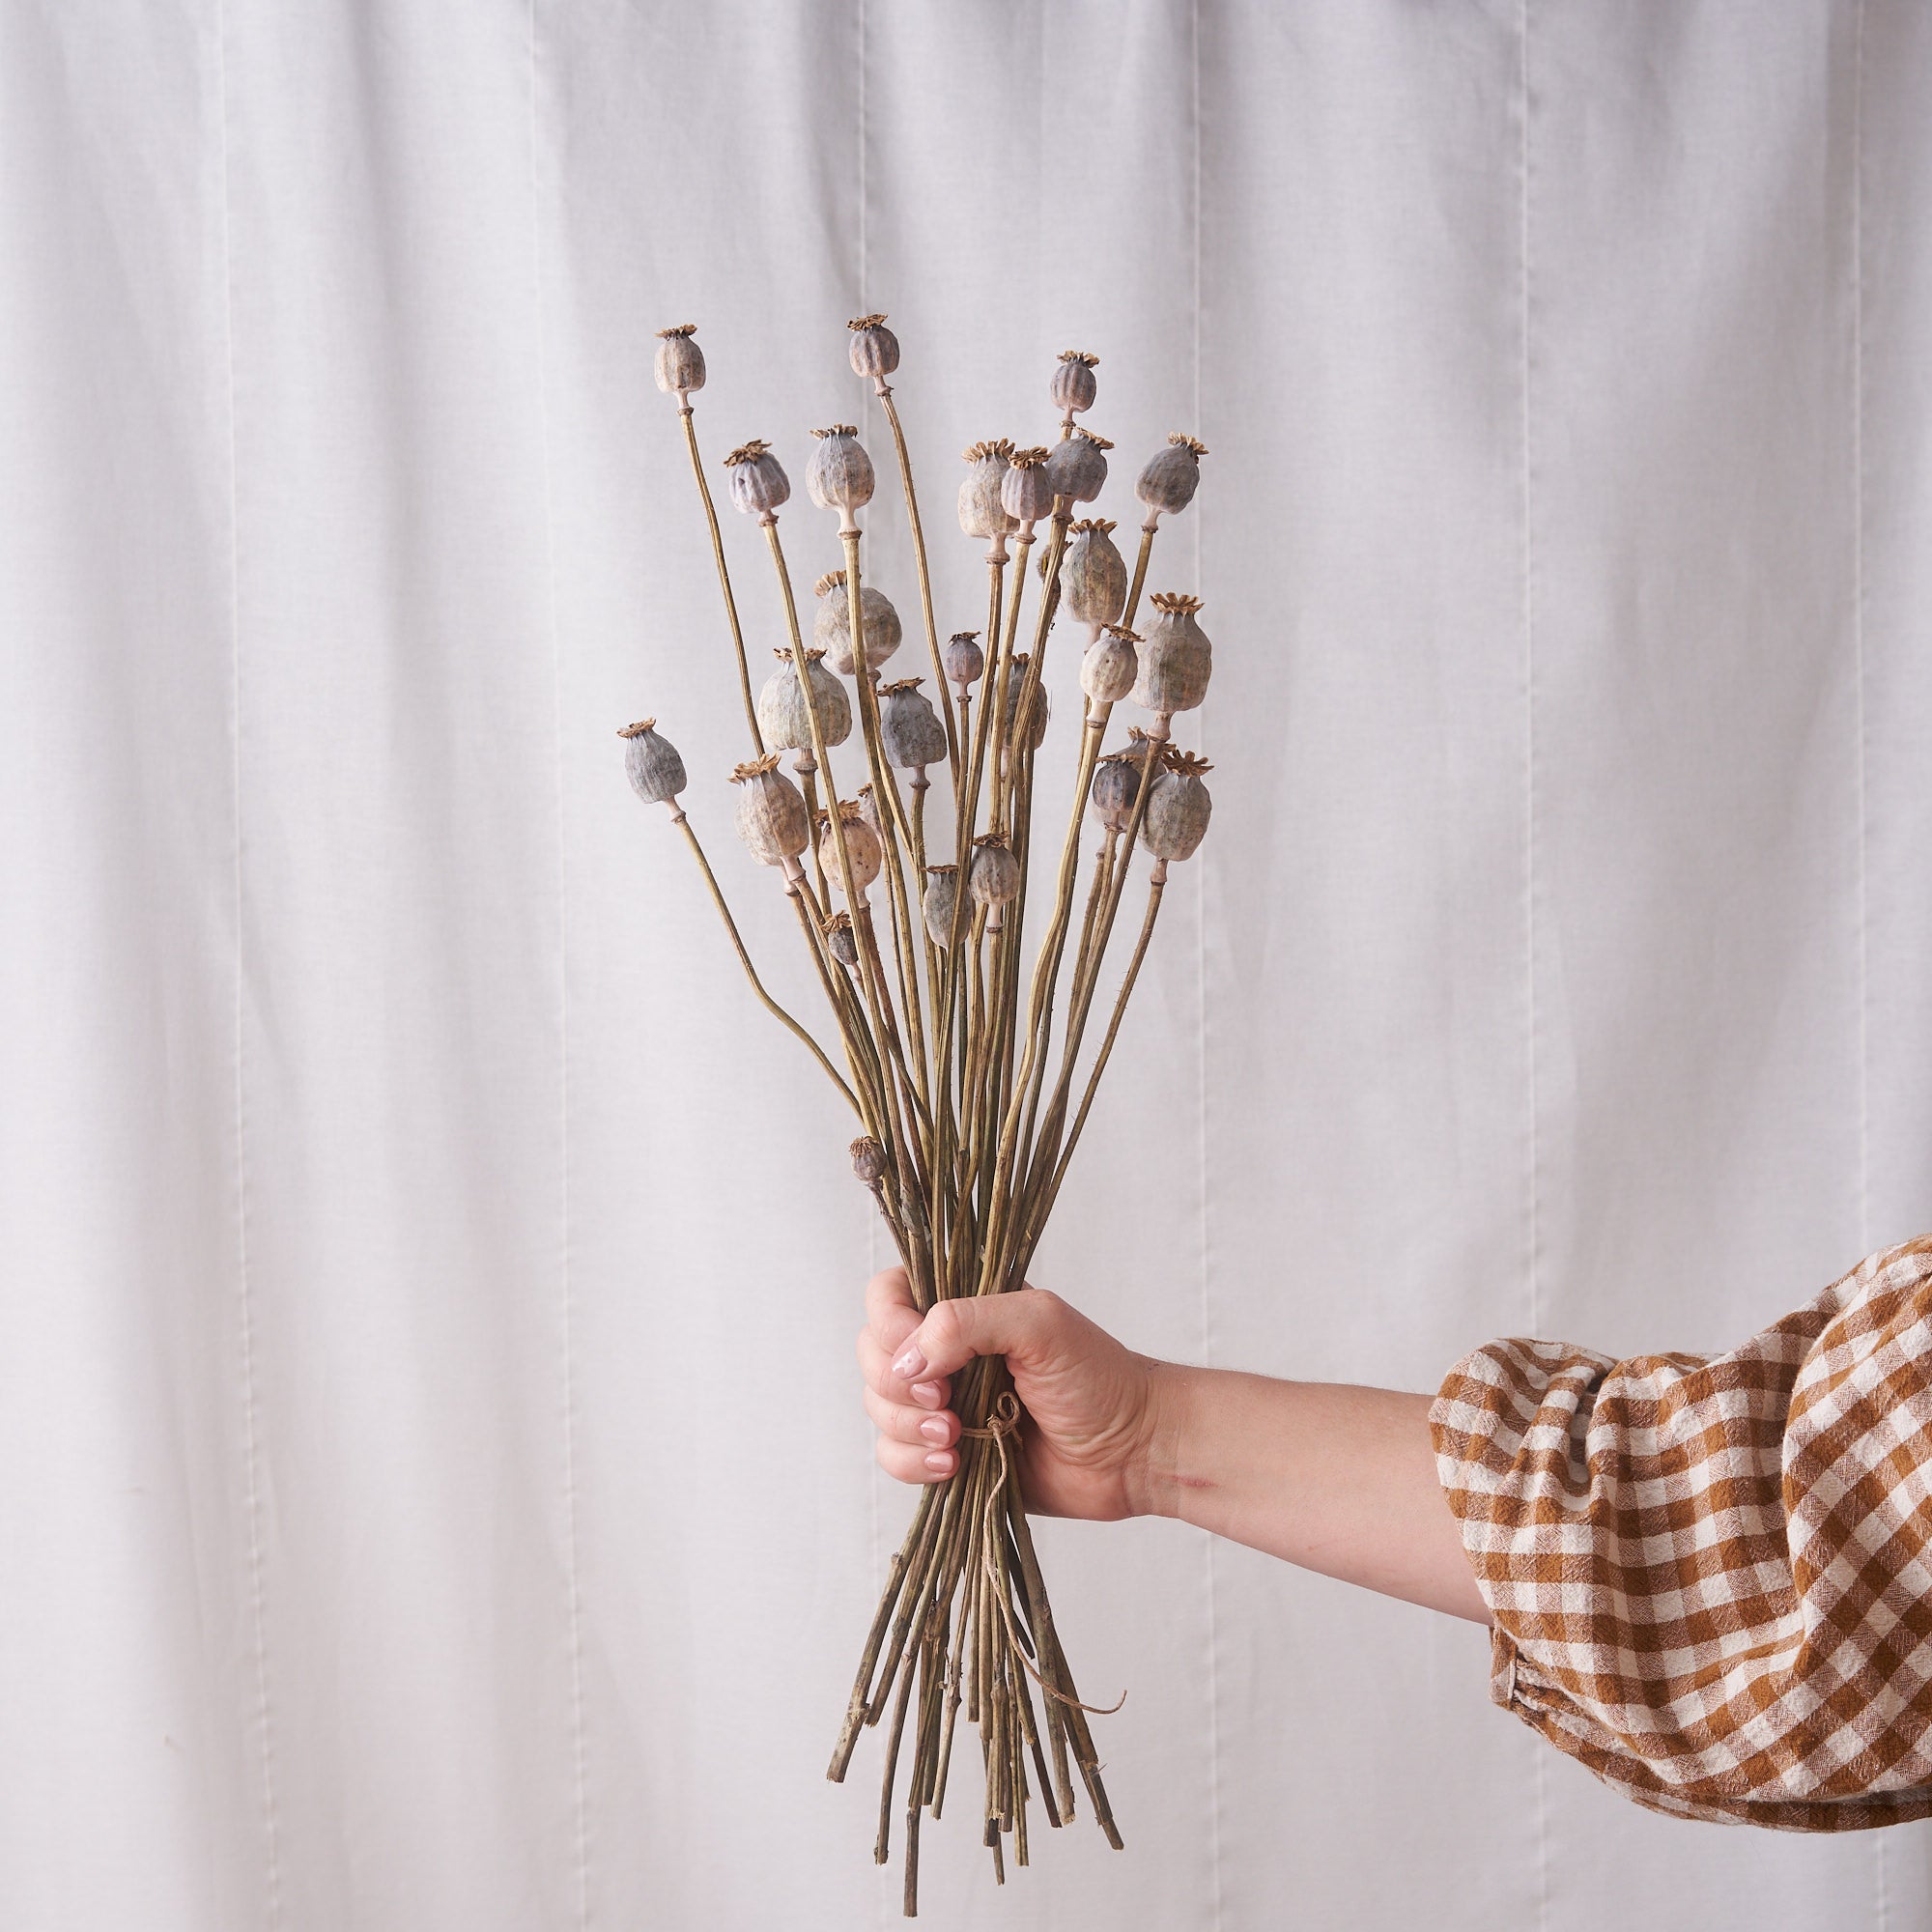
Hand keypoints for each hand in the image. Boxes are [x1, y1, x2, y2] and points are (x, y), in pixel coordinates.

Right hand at [856, 1268, 1160, 1520]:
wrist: (1131, 1451)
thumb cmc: (1098, 1377)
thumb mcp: (1039, 1324)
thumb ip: (966, 1322)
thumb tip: (907, 1361)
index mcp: (963, 1308)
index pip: (888, 1295)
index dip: (889, 1323)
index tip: (922, 1351)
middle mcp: (945, 1352)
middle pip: (872, 1356)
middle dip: (898, 1385)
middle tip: (946, 1401)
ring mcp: (943, 1405)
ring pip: (878, 1410)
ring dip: (906, 1426)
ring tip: (957, 1438)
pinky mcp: (946, 1455)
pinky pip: (895, 1458)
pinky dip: (913, 1463)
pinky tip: (955, 1465)